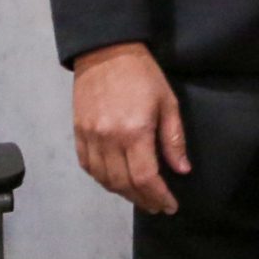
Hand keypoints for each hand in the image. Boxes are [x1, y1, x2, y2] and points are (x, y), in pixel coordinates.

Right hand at [71, 42, 187, 214]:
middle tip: (157, 206)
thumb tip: (181, 169)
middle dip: (142, 200)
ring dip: (122, 193)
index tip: (169, 205)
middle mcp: (108, 139)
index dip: (158, 196)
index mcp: (134, 131)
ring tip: (140, 197)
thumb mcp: (168, 103)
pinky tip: (115, 181)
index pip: (145, 177)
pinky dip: (102, 179)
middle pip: (123, 184)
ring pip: (103, 179)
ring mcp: (90, 137)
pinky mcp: (78, 133)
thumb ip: (173, 139)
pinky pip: (87, 166)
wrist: (106, 53)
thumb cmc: (143, 75)